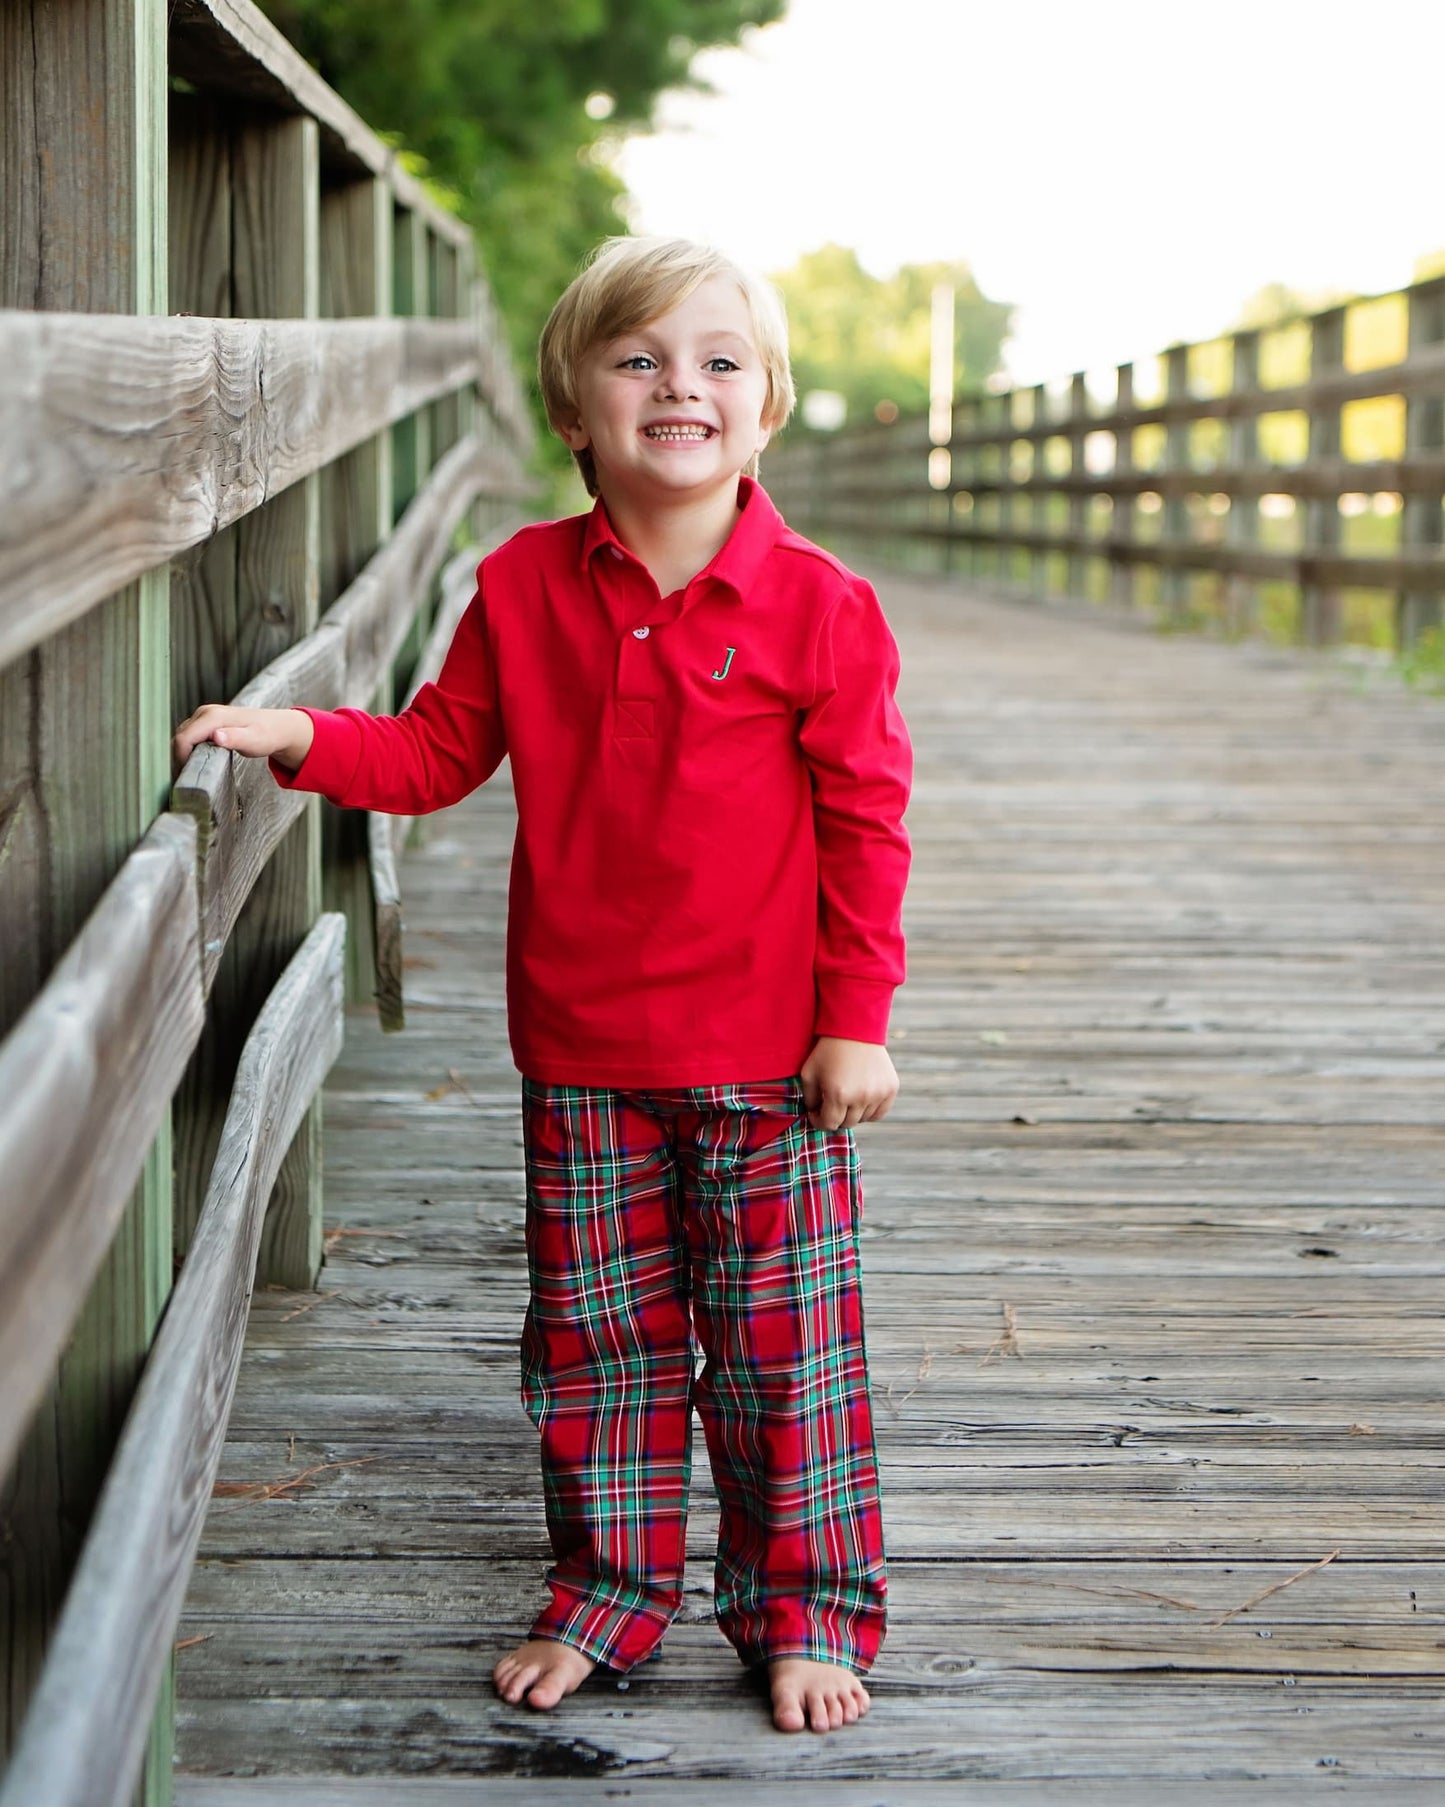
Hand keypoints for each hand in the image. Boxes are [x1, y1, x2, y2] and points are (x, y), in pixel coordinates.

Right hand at [172, 704, 314, 772]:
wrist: (277, 727)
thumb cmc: (267, 735)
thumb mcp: (254, 741)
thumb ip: (235, 739)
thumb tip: (216, 737)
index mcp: (213, 717)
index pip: (183, 738)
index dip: (180, 758)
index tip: (187, 776)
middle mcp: (205, 712)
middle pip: (180, 737)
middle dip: (180, 758)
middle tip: (188, 779)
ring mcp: (204, 716)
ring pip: (183, 736)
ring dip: (183, 754)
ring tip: (192, 773)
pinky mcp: (206, 722)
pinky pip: (190, 736)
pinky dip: (189, 749)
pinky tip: (197, 763)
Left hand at [799, 1036, 898, 1130]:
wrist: (855, 1028)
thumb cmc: (827, 1051)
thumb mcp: (809, 1073)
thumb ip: (809, 1099)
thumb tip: (815, 1114)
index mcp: (838, 1094)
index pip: (829, 1124)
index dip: (818, 1121)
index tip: (815, 1113)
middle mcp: (861, 1097)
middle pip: (847, 1123)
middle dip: (835, 1116)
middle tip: (830, 1104)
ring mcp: (878, 1094)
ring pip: (863, 1119)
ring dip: (852, 1114)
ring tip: (846, 1099)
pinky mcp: (891, 1088)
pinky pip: (879, 1113)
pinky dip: (870, 1111)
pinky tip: (860, 1101)